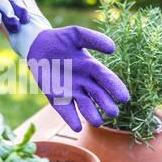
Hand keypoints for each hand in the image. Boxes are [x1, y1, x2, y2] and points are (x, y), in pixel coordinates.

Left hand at [10, 14, 129, 131]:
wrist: (37, 45)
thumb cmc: (60, 39)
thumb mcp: (76, 34)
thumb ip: (93, 39)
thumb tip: (113, 48)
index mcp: (92, 67)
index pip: (106, 79)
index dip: (115, 88)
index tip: (124, 97)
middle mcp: (84, 82)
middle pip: (97, 95)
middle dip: (105, 103)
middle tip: (113, 112)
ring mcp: (70, 91)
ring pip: (84, 105)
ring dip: (90, 114)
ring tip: (96, 122)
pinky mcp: (56, 97)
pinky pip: (65, 109)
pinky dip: (71, 118)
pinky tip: (76, 126)